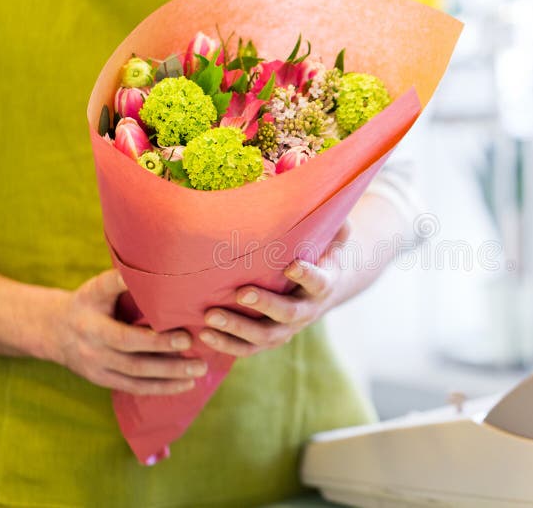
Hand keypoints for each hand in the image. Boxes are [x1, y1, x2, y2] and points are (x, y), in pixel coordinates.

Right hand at [45, 269, 206, 394]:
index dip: (155, 342)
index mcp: (92, 324)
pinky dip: (161, 388)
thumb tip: (152, 267)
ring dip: (171, 377)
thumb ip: (119, 280)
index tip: (184, 337)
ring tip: (199, 370)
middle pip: (134, 361)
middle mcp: (93, 349)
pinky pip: (134, 388)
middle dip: (169, 362)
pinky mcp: (103, 380)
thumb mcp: (96, 288)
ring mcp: (97, 368)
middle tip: (200, 357)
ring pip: (137, 378)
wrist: (54, 330)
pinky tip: (186, 384)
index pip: (125, 337)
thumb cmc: (87, 302)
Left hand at [199, 221, 351, 356]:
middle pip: (289, 314)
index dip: (307, 276)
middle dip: (265, 305)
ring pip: (265, 336)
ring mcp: (288, 329)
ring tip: (210, 318)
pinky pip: (248, 348)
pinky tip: (202, 335)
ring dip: (237, 330)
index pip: (319, 282)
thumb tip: (316, 183)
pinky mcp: (269, 339)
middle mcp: (308, 310)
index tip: (292, 265)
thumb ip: (327, 215)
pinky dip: (226, 345)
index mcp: (325, 283)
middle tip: (241, 293)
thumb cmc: (319, 250)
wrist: (322, 287)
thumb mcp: (330, 233)